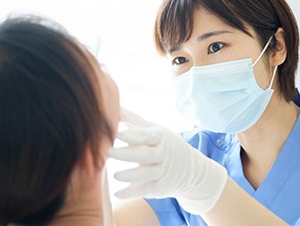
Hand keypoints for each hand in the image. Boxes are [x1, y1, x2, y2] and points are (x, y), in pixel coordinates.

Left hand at [108, 108, 227, 214]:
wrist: (191, 170)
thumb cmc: (165, 145)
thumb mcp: (155, 130)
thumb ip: (133, 121)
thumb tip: (113, 106)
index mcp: (161, 137)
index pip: (147, 136)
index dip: (132, 135)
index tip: (116, 134)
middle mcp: (163, 154)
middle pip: (145, 154)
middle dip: (127, 154)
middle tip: (108, 151)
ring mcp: (163, 172)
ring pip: (147, 174)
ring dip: (130, 175)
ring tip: (115, 175)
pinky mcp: (161, 188)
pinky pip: (146, 190)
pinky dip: (132, 192)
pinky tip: (118, 193)